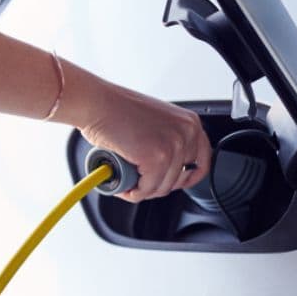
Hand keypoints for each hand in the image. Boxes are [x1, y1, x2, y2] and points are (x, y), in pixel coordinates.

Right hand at [77, 82, 211, 202]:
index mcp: (189, 123)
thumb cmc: (115, 109)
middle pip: (180, 178)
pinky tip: (123, 185)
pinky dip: (133, 192)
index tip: (173, 183)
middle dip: (158, 185)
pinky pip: (147, 189)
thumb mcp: (155, 121)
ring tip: (128, 182)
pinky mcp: (156, 158)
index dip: (186, 178)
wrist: (95, 103)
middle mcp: (187, 133)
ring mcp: (173, 145)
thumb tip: (168, 166)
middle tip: (140, 182)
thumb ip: (167, 139)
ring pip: (162, 187)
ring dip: (143, 190)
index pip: (202, 162)